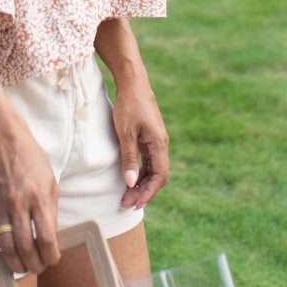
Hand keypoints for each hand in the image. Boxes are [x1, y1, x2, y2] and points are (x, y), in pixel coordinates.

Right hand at [0, 118, 59, 276]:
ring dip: (14, 262)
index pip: (46, 239)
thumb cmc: (32, 163)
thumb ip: (50, 213)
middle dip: (33, 265)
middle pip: (25, 247)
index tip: (52, 261)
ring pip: (5, 246)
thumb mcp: (51, 185)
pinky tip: (4, 246)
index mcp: (39, 198)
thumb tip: (49, 240)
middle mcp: (18, 203)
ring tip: (21, 265)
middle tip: (36, 269)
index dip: (50, 257)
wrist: (4, 143)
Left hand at [113, 79, 168, 214]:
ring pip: (152, 169)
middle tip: (126, 204)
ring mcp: (155, 141)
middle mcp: (161, 144)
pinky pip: (148, 161)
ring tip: (126, 196)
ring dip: (141, 184)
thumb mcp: (125, 132)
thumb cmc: (129, 105)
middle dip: (143, 192)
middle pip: (157, 176)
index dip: (148, 192)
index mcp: (159, 144)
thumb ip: (129, 158)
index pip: (160, 176)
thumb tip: (130, 182)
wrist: (133, 82)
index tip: (135, 203)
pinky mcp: (149, 138)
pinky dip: (140, 172)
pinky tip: (129, 180)